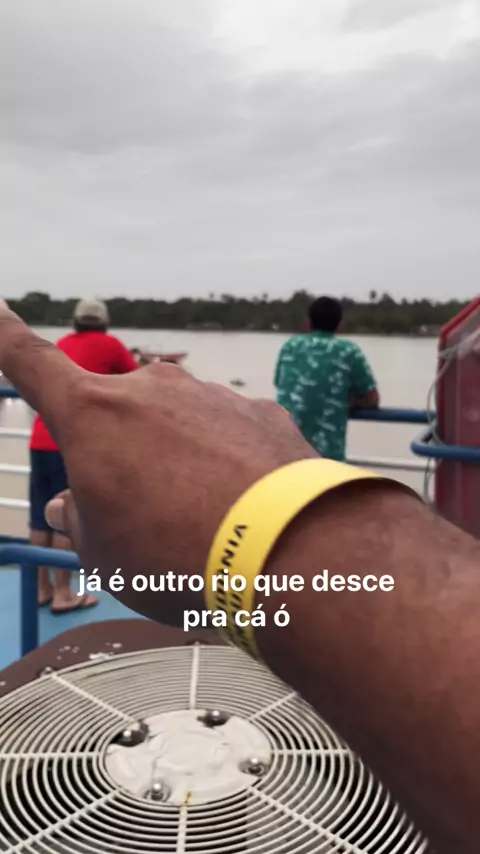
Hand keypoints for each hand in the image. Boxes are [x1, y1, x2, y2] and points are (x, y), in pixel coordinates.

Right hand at [0, 303, 314, 624]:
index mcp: (93, 414)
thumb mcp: (105, 554)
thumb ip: (83, 520)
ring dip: (180, 461)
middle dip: (124, 453)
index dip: (5, 336)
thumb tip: (74, 505)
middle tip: (149, 514)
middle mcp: (150, 388)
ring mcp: (210, 395)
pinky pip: (227, 435)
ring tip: (206, 522)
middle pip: (119, 411)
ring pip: (177, 425)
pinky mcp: (259, 411)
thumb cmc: (175, 556)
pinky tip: (246, 505)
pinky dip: (227, 464)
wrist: (286, 552)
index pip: (32, 362)